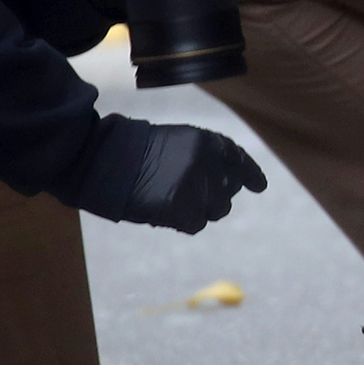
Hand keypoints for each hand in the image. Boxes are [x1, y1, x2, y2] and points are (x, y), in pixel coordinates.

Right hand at [77, 118, 267, 233]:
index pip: (237, 158)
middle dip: (215, 195)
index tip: (259, 186)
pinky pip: (195, 223)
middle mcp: (207, 162)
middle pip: (227, 189)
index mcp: (205, 140)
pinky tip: (164, 211)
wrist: (104, 160)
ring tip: (171, 199)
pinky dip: (181, 222)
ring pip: (216, 209)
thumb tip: (229, 180)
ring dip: (198, 210)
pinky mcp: (183, 208)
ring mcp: (196, 186)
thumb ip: (203, 156)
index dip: (250, 173)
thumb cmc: (134, 151)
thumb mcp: (175, 141)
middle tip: (192, 195)